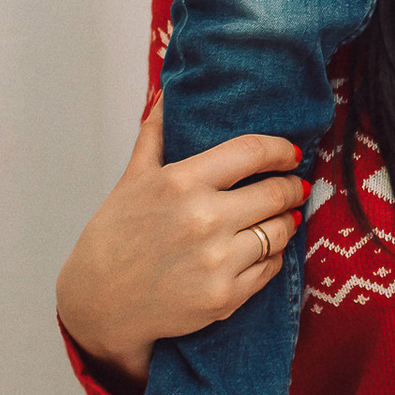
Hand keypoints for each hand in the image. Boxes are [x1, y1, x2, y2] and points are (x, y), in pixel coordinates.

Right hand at [54, 97, 307, 391]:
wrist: (98, 303)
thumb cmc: (115, 234)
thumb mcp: (132, 178)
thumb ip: (155, 133)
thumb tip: (165, 90)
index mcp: (181, 182)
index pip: (252, 152)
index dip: (281, 150)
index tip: (291, 153)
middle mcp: (202, 219)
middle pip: (275, 193)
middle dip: (292, 187)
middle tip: (296, 185)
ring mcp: (216, 261)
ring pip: (279, 231)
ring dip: (287, 221)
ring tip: (284, 216)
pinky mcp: (224, 298)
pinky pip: (270, 268)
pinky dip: (272, 256)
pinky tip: (263, 248)